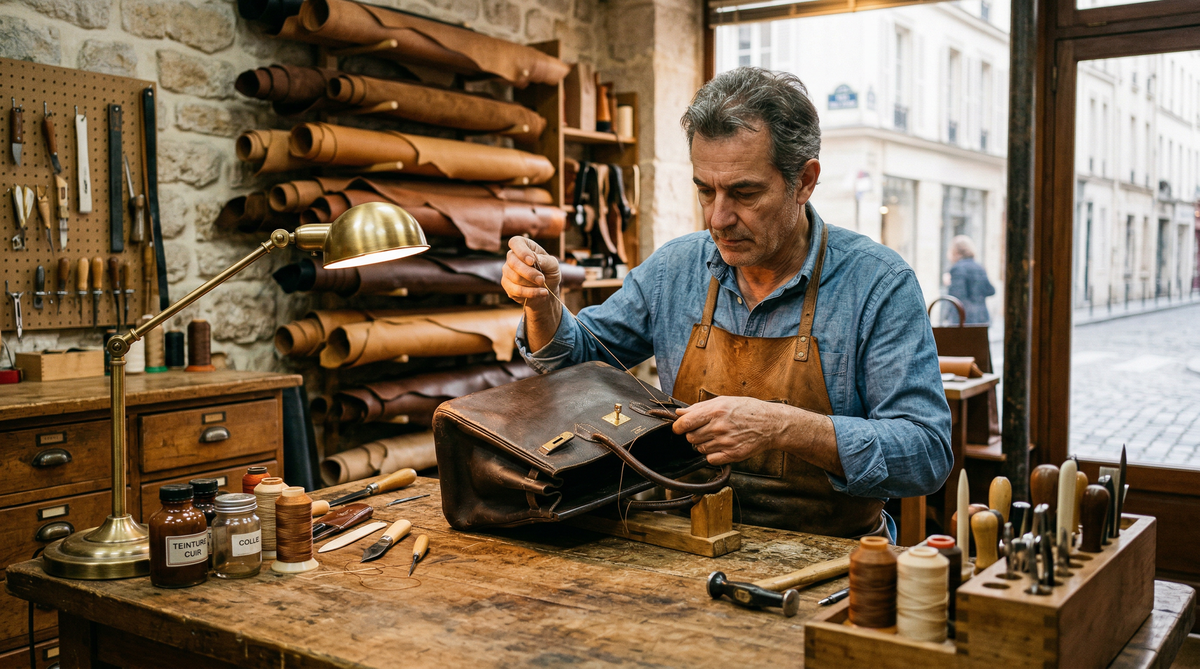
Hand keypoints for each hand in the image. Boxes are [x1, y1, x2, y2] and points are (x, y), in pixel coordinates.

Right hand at [502, 237, 561, 351]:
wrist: (548, 297)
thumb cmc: (552, 277)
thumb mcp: (554, 268)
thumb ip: (545, 261)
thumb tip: (533, 260)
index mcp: (525, 248)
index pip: (515, 242)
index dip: (521, 250)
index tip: (532, 260)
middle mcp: (512, 259)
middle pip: (510, 260)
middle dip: (527, 271)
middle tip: (541, 279)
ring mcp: (507, 273)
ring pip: (508, 276)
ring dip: (527, 284)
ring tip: (542, 288)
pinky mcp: (507, 287)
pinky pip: (511, 290)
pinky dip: (526, 294)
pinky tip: (539, 295)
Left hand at [672, 396, 784, 466]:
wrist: (770, 424)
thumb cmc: (747, 410)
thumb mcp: (724, 401)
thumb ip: (700, 407)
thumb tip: (679, 413)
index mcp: (715, 411)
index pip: (685, 423)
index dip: (678, 427)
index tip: (679, 428)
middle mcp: (719, 427)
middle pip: (690, 437)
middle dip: (694, 434)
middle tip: (705, 430)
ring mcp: (726, 442)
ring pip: (700, 449)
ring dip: (704, 444)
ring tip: (717, 436)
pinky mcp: (732, 455)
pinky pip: (710, 459)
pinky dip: (712, 455)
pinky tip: (722, 446)